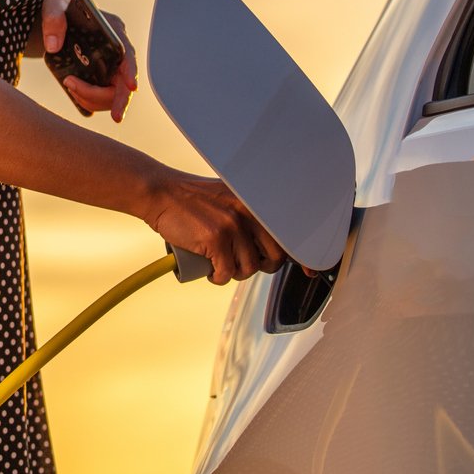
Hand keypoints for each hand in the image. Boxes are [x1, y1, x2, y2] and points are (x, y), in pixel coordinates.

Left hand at [41, 0, 138, 122]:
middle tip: (99, 107)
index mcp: (113, 30)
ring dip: (93, 98)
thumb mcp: (53, 6)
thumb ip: (53, 20)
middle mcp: (116, 49)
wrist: (57, 14)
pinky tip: (72, 90)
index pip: (127, 54)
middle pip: (123, 82)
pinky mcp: (100, 75)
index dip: (131, 72)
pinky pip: (101, 97)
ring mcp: (110, 64)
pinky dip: (88, 100)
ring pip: (112, 94)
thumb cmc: (58, 6)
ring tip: (69, 85)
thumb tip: (53, 46)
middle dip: (112, 99)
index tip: (131, 87)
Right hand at [140, 168, 290, 284]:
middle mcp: (248, 212)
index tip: (312, 271)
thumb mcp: (229, 199)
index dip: (304, 256)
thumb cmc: (193, 201)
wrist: (161, 194)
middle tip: (241, 262)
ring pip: (248, 268)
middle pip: (274, 257)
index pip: (290, 232)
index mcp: (256, 202)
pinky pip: (226, 274)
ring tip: (220, 264)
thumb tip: (272, 246)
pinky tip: (210, 270)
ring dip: (234, 274)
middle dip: (260, 267)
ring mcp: (233, 225)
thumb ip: (250, 216)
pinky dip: (218, 278)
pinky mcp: (216, 239)